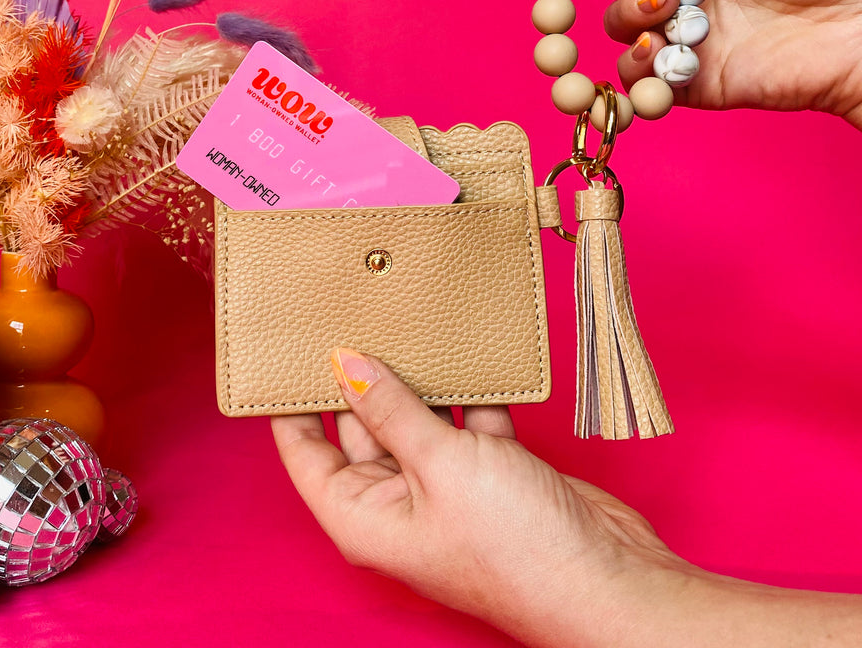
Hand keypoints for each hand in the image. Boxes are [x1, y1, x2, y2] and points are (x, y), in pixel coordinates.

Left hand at [274, 349, 861, 645]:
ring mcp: (445, 481)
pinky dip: (469, 388)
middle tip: (350, 314)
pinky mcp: (489, 466)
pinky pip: (465, 416)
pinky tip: (465, 346)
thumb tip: (343, 363)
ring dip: (416, 376)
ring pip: (415, 415)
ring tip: (400, 316)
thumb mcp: (440, 467)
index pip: (305, 453)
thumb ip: (391, 410)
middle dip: (358, 375)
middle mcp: (399, 499)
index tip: (284, 352)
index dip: (291, 405)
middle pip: (361, 425)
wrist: (606, 577)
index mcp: (364, 515)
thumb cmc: (515, 547)